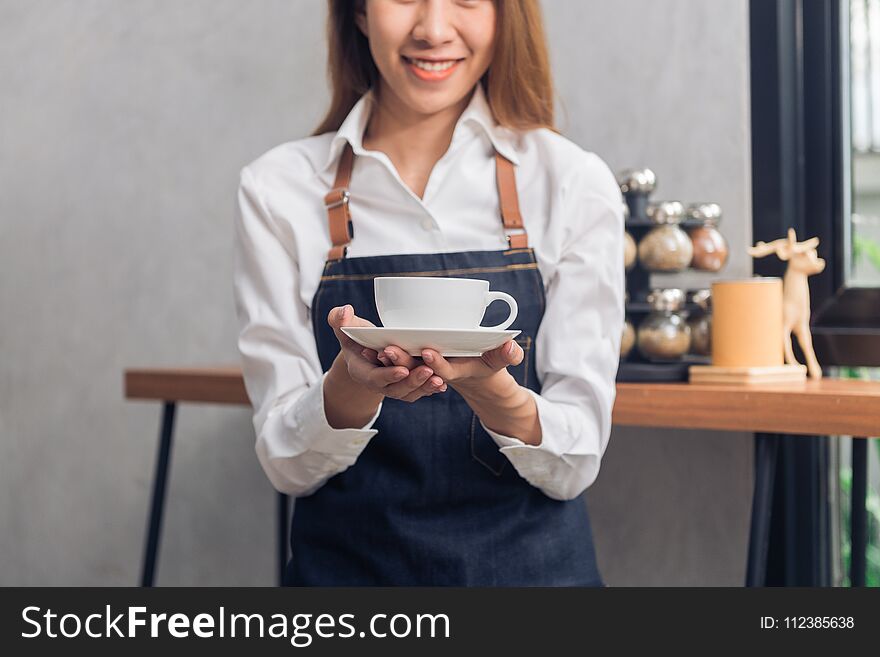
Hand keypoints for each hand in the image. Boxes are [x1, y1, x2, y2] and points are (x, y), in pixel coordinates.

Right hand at [327, 304, 446, 402]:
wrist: (364, 350)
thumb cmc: (354, 336)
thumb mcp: (343, 326)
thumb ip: (339, 319)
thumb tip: (344, 312)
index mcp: (361, 371)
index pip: (374, 378)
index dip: (388, 375)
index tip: (402, 370)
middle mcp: (377, 383)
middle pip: (395, 389)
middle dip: (411, 382)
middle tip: (428, 371)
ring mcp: (392, 387)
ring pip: (408, 393)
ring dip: (424, 388)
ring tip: (438, 379)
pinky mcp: (405, 386)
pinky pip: (417, 391)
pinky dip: (429, 389)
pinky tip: (442, 383)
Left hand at [379, 340, 523, 391]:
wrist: (475, 380)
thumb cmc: (489, 366)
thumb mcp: (500, 361)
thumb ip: (507, 355)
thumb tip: (512, 345)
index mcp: (455, 372)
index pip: (443, 370)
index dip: (435, 362)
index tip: (427, 352)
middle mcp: (436, 372)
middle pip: (417, 368)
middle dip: (403, 360)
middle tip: (389, 350)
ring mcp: (425, 370)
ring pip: (404, 366)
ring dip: (390, 360)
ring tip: (376, 349)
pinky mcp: (416, 364)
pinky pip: (399, 363)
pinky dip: (386, 358)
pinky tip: (372, 347)